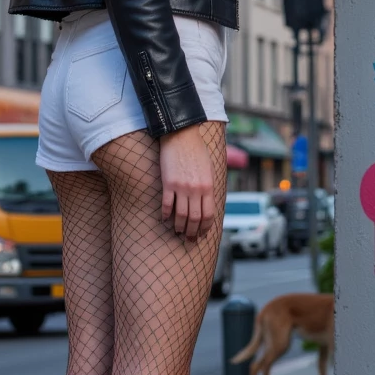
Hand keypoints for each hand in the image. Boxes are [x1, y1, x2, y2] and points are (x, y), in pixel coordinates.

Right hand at [159, 126, 215, 240]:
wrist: (181, 135)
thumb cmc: (197, 150)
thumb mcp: (209, 169)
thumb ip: (209, 186)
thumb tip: (208, 202)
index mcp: (208, 186)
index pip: (209, 214)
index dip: (205, 227)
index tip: (202, 234)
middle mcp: (196, 189)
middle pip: (195, 218)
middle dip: (193, 232)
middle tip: (190, 239)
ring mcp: (181, 187)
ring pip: (181, 215)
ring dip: (180, 227)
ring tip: (178, 232)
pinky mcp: (168, 183)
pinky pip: (167, 204)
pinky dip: (166, 215)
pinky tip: (165, 220)